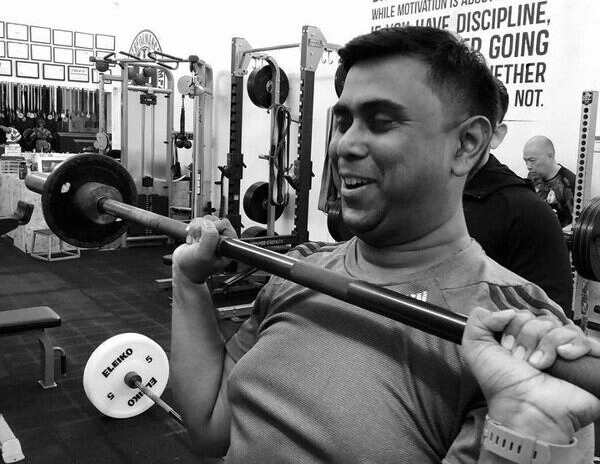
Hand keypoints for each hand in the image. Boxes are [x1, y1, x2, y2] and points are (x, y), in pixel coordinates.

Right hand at [171, 216, 236, 283]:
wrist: (183, 270)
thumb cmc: (194, 267)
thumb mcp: (203, 255)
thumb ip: (209, 238)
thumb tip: (208, 223)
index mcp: (228, 246)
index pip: (225, 225)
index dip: (212, 228)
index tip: (203, 237)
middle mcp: (222, 240)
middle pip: (214, 220)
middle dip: (201, 228)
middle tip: (197, 240)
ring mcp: (213, 236)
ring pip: (206, 220)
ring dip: (196, 228)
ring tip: (194, 241)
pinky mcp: (204, 233)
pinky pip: (199, 222)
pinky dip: (192, 228)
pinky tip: (192, 239)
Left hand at [462, 307, 599, 442]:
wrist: (524, 408)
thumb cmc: (501, 384)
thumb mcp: (476, 348)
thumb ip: (479, 320)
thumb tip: (505, 311)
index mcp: (521, 340)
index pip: (523, 314)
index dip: (513, 326)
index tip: (506, 347)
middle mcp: (543, 345)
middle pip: (542, 319)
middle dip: (527, 336)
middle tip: (522, 360)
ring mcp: (565, 353)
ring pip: (561, 327)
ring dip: (546, 344)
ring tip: (539, 365)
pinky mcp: (585, 363)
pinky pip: (585, 340)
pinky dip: (572, 345)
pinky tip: (562, 357)